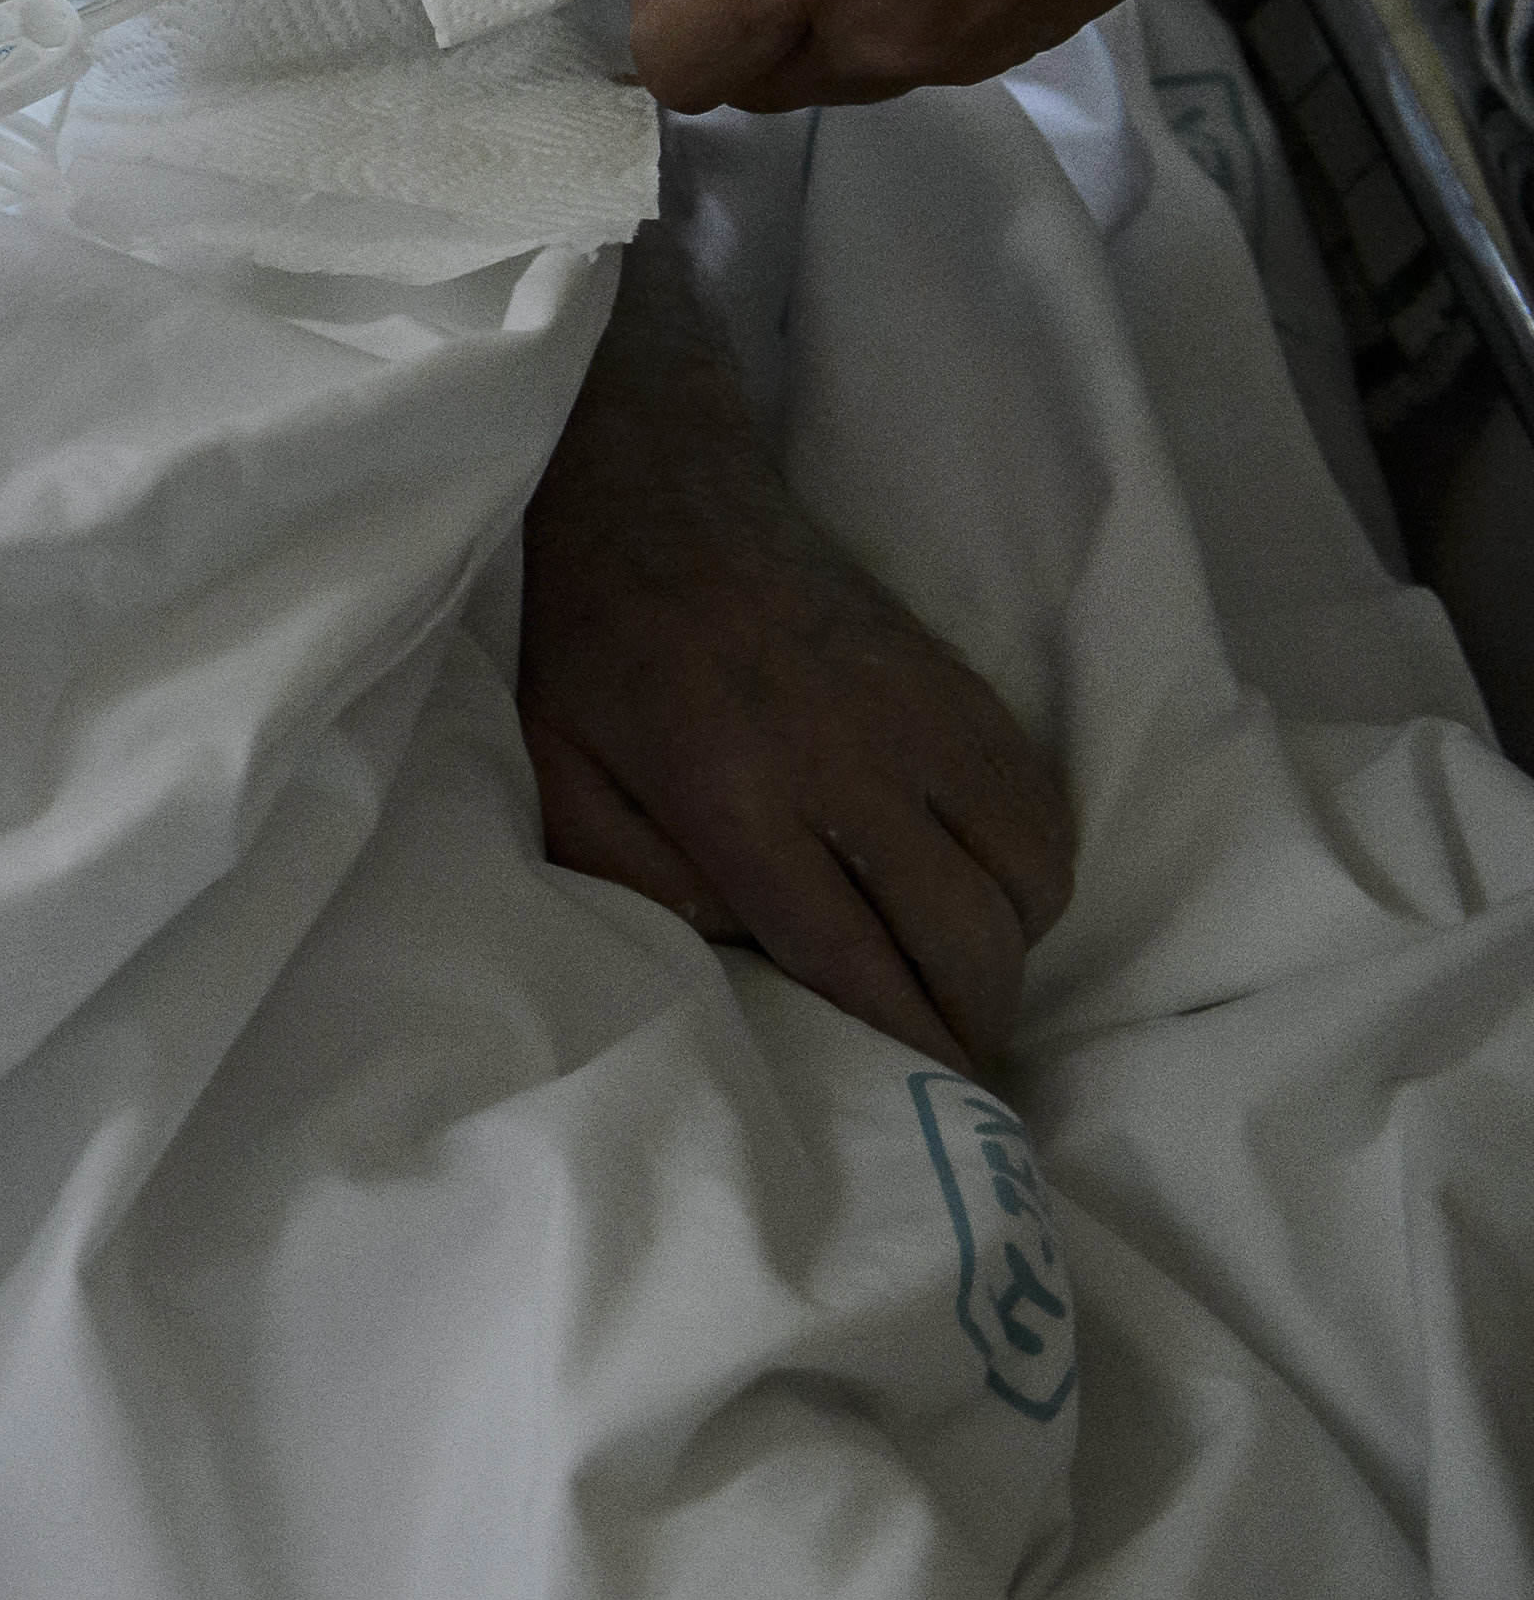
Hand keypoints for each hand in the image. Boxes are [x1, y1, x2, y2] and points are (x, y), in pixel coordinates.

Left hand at [521, 245, 1073, 1067]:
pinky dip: (1036, 871)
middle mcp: (843, 758)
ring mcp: (916, 714)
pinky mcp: (955, 682)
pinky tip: (988, 894)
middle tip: (962, 1063)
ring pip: (1025, 877)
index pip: (855, 954)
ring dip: (1011, 950)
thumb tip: (737, 952)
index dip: (908, 1043)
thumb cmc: (591, 647)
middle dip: (974, 1021)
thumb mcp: (556, 770)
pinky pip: (1042, 805)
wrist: (657, 494)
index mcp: (732, 791)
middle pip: (962, 934)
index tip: (938, 1105)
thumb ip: (630, 875)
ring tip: (968, 982)